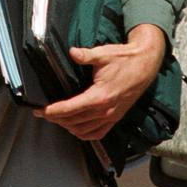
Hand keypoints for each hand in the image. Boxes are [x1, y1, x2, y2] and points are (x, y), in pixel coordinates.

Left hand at [33, 23, 165, 140]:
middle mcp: (105, 110)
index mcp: (100, 96)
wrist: (145, 65)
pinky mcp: (116, 117)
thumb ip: (85, 55)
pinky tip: (75, 127)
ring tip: (56, 118)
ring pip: (84, 130)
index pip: (71, 109)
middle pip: (74, 121)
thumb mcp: (103, 54)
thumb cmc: (125, 59)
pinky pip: (98, 133)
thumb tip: (72, 53)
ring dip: (68, 126)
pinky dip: (84, 133)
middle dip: (56, 118)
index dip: (53, 111)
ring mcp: (112, 116)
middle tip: (43, 113)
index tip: (41, 110)